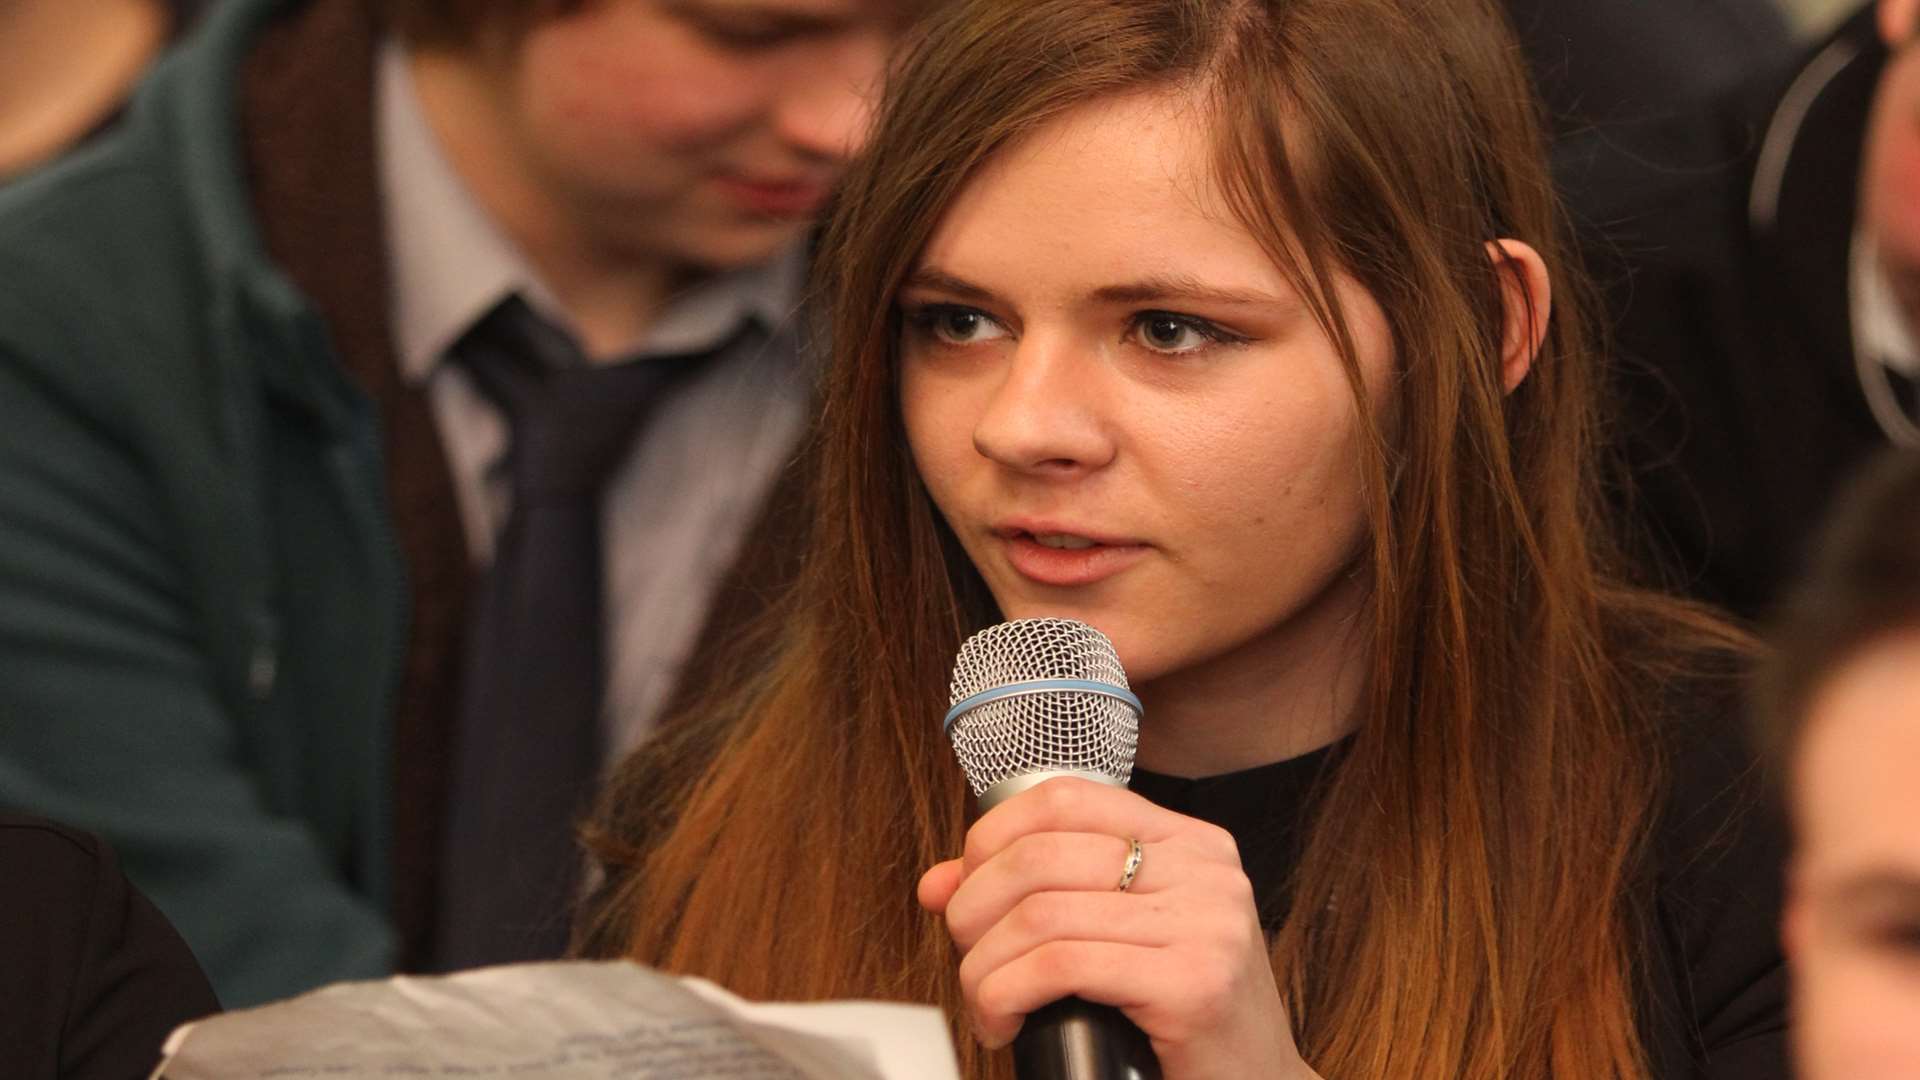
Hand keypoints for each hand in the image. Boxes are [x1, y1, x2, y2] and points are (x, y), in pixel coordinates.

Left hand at [916, 777, 1317, 1078]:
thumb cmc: (1179, 1019)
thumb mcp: (1115, 939)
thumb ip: (1037, 898)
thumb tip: (939, 884)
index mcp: (1189, 842)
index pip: (1064, 798)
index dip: (991, 838)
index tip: (965, 891)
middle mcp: (1204, 869)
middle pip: (1040, 855)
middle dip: (975, 911)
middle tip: (969, 960)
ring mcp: (1206, 923)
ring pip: (1040, 916)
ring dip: (985, 968)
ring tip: (986, 1004)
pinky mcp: (1195, 983)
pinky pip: (1062, 966)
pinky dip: (1007, 995)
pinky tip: (1005, 1023)